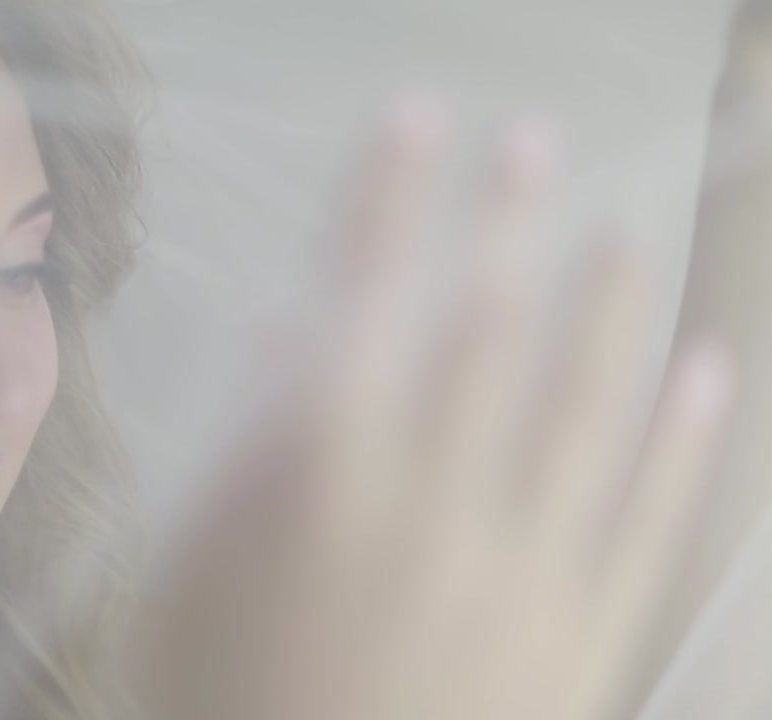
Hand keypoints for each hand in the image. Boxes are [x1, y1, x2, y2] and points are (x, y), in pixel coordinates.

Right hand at [144, 102, 732, 719]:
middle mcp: (433, 504)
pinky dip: (682, 440)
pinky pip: (645, 518)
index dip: (385, 205)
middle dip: (502, 224)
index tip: (409, 125)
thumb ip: (245, 444)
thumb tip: (286, 334)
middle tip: (530, 144)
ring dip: (606, 307)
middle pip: (480, 333)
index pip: (358, 308)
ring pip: (581, 407)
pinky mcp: (583, 630)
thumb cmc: (228, 696)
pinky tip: (704, 373)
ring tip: (621, 232)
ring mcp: (519, 566)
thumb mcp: (192, 571)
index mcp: (325, 484)